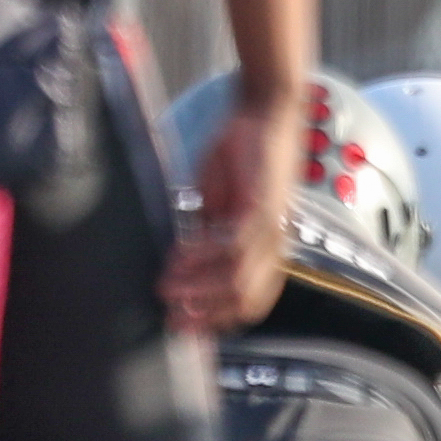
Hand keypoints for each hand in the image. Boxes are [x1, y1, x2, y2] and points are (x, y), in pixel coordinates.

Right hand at [161, 91, 296, 332]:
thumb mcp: (217, 204)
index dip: (217, 319)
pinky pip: (233, 244)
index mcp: (266, 249)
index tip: (183, 327)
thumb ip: (206, 236)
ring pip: (237, 278)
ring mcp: (272, 229)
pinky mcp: (263, 207)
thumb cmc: (239, 157)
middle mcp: (274, 246)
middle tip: (170, 319)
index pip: (248, 300)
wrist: (263, 114)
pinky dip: (203, 255)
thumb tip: (182, 269)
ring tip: (165, 290)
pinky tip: (179, 257)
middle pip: (244, 299)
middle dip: (205, 315)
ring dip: (198, 289)